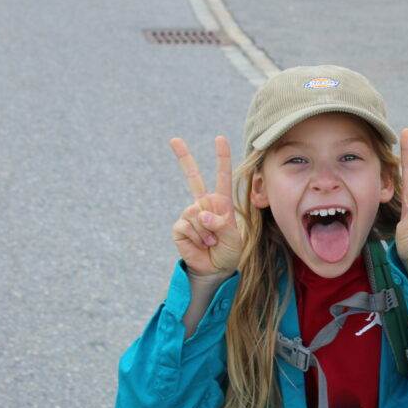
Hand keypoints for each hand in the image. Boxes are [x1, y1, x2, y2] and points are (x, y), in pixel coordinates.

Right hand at [169, 136, 241, 276]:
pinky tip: (201, 245)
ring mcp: (190, 214)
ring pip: (196, 214)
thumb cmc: (228, 251)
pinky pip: (187, 226)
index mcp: (221, 203)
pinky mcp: (180, 227)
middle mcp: (204, 204)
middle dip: (184, 157)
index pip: (222, 177)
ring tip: (211, 242)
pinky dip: (197, 238)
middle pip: (192, 177)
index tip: (220, 138)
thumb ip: (221, 224)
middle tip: (174, 139)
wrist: (215, 269)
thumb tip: (201, 214)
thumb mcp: (233, 238)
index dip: (222, 158)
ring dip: (207, 233)